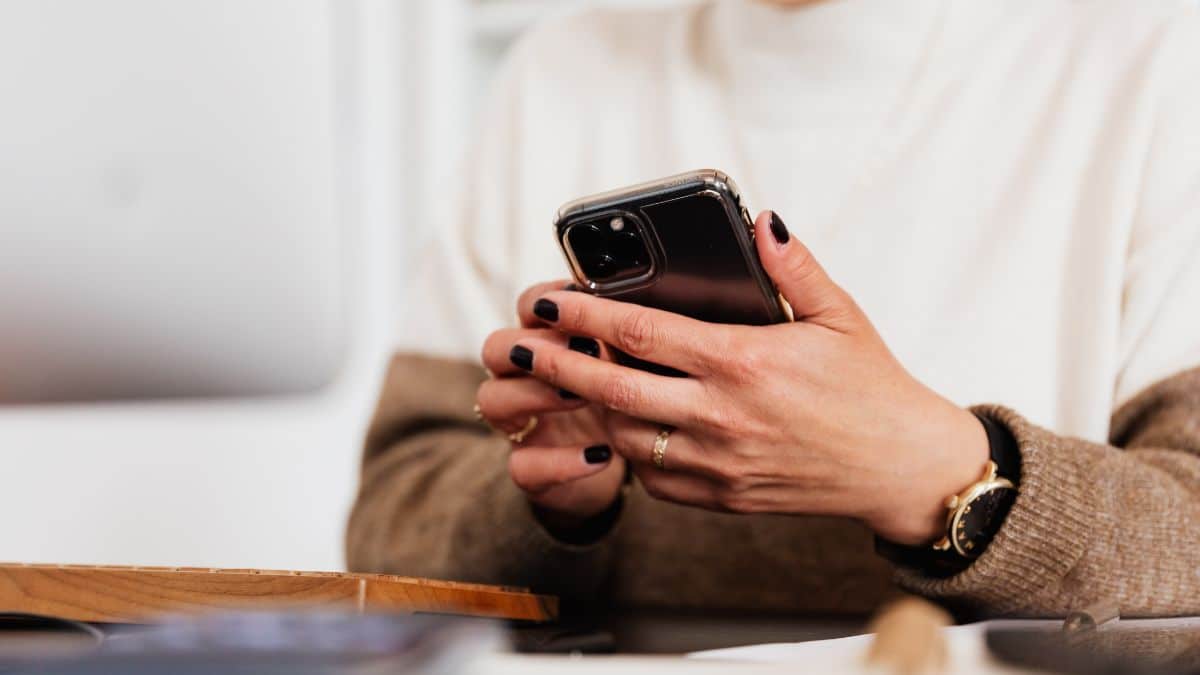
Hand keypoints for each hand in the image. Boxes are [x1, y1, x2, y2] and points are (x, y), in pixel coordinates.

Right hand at [478, 281, 625, 525]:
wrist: (635, 462)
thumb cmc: (640, 396)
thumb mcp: (641, 361)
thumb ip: (636, 335)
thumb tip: (661, 302)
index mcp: (551, 340)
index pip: (528, 306)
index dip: (546, 300)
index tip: (580, 298)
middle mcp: (525, 377)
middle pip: (496, 347)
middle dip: (535, 343)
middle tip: (582, 347)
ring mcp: (521, 423)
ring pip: (494, 400)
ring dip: (536, 393)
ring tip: (584, 395)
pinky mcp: (531, 469)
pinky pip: (523, 466)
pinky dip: (560, 462)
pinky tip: (602, 455)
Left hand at [506, 212, 988, 545]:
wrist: (901, 469)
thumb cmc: (871, 389)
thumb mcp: (840, 315)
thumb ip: (794, 267)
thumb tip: (762, 220)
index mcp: (743, 363)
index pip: (640, 333)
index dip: (582, 314)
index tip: (543, 300)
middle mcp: (721, 416)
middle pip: (611, 387)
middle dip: (555, 366)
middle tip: (516, 350)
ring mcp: (717, 462)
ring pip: (623, 435)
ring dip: (589, 408)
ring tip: (567, 383)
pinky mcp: (721, 496)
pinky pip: (652, 476)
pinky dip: (629, 451)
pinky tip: (624, 426)